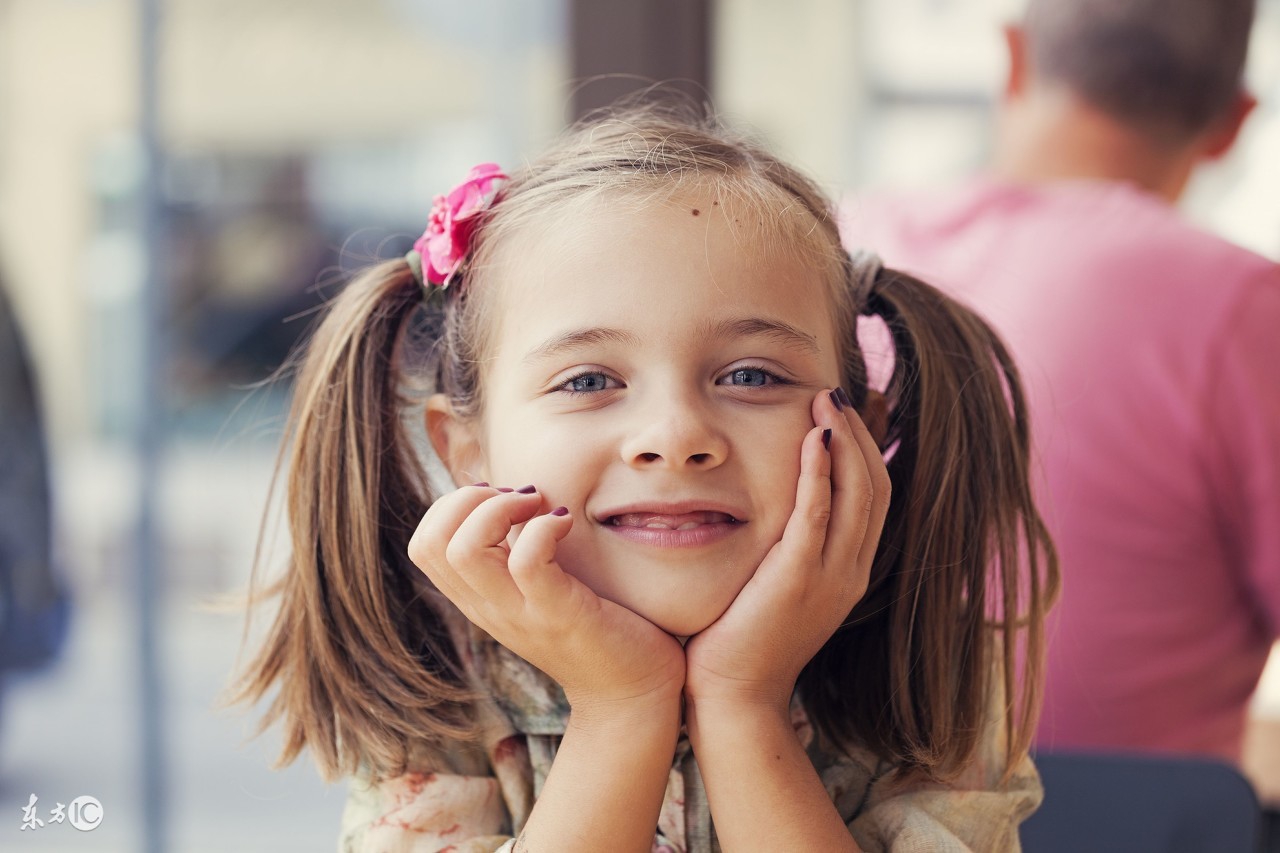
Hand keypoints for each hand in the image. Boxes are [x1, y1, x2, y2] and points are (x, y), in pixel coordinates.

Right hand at [408, 486, 685, 717]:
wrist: (630, 694)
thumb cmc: (592, 628)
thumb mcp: (538, 591)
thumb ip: (516, 555)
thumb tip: (514, 496)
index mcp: (479, 600)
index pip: (423, 545)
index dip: (452, 506)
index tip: (500, 498)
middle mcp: (489, 608)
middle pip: (430, 543)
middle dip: (467, 499)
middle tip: (517, 498)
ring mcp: (520, 614)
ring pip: (465, 551)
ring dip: (500, 508)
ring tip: (538, 506)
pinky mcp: (558, 615)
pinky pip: (527, 561)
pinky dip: (544, 527)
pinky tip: (566, 523)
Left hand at [683, 388, 890, 713]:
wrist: (734, 695)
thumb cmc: (742, 638)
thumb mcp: (777, 585)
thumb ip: (788, 545)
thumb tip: (778, 504)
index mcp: (850, 571)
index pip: (874, 496)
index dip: (867, 447)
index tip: (846, 410)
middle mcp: (851, 571)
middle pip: (875, 486)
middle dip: (860, 433)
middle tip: (837, 393)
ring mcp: (831, 577)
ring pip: (857, 494)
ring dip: (844, 441)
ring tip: (826, 401)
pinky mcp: (798, 579)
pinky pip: (818, 515)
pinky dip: (820, 473)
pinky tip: (812, 439)